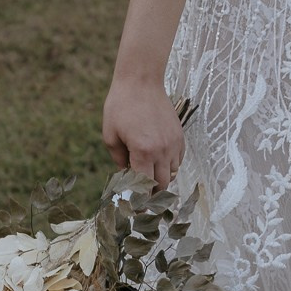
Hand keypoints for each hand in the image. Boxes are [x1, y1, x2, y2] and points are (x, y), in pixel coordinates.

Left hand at [102, 72, 184, 192]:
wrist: (141, 81)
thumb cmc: (121, 106)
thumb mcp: (110, 135)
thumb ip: (118, 160)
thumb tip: (125, 176)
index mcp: (143, 151)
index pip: (144, 187)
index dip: (140, 201)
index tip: (137, 210)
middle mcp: (162, 150)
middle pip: (162, 185)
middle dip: (151, 194)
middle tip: (142, 196)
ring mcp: (174, 143)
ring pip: (172, 174)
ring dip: (161, 179)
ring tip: (149, 175)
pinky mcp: (180, 136)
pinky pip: (178, 160)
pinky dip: (169, 166)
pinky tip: (158, 161)